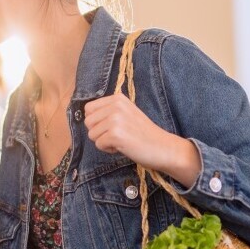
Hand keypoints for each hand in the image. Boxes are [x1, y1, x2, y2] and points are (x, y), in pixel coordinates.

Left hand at [83, 94, 199, 185]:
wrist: (163, 147)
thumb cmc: (143, 134)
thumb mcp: (126, 114)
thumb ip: (108, 111)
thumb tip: (86, 116)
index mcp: (117, 98)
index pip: (88, 109)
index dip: (96, 122)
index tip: (112, 127)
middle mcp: (116, 105)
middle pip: (88, 122)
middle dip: (98, 133)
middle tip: (117, 135)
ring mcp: (115, 119)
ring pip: (91, 134)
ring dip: (104, 142)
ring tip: (122, 141)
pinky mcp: (115, 134)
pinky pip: (98, 144)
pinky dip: (108, 149)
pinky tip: (123, 147)